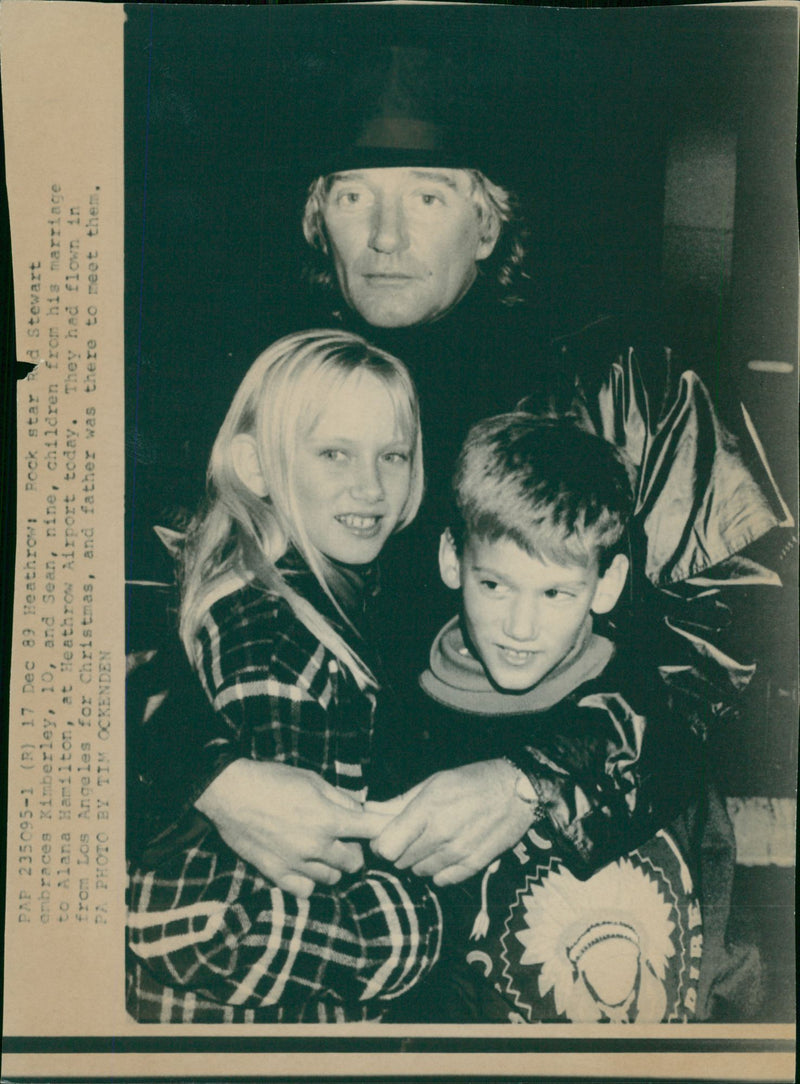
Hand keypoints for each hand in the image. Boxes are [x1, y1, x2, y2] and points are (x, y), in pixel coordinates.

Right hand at [194, 759, 381, 897]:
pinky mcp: (276, 873)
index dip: (383, 830)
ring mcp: (296, 863)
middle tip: (344, 839)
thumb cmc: (272, 779)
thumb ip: (339, 798)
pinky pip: (306, 890)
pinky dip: (309, 881)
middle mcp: (316, 845)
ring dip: (332, 866)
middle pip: (354, 862)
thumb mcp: (311, 779)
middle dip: (354, 850)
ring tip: (322, 851)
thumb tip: (360, 810)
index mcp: (328, 818)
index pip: (371, 831)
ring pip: (332, 878)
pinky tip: (304, 867)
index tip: (385, 831)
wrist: (230, 793)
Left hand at [369, 760, 535, 885]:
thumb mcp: (435, 782)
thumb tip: (369, 811)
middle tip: (411, 836)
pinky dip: (439, 871)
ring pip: (419, 872)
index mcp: (428, 809)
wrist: (518, 791)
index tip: (385, 836)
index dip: (381, 844)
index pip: (387, 846)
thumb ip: (401, 801)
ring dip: (419, 860)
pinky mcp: (474, 865)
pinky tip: (446, 854)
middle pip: (401, 861)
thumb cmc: (473, 781)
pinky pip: (442, 880)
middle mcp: (442, 833)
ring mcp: (459, 852)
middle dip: (400, 850)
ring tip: (431, 841)